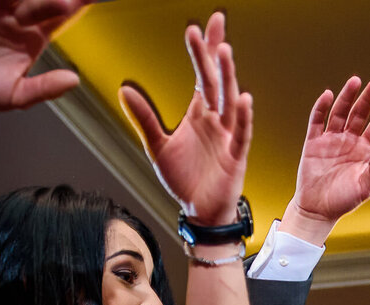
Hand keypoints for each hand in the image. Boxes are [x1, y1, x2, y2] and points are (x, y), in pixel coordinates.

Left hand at [119, 12, 251, 224]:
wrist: (200, 211)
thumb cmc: (185, 180)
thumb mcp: (158, 147)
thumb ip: (144, 118)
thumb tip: (126, 91)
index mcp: (199, 114)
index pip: (202, 75)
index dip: (201, 51)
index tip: (198, 27)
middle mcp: (216, 120)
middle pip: (216, 80)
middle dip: (213, 53)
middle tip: (212, 27)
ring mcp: (228, 136)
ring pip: (229, 100)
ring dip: (228, 76)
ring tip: (223, 52)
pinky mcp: (236, 155)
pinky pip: (241, 133)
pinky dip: (243, 117)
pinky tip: (243, 99)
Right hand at [279, 77, 369, 244]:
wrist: (317, 210)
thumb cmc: (343, 201)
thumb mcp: (364, 189)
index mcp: (364, 151)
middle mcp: (349, 141)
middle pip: (360, 114)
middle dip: (367, 99)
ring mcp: (331, 140)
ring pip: (340, 113)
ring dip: (347, 97)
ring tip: (355, 81)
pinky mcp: (313, 142)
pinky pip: (317, 121)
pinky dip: (321, 108)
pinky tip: (328, 95)